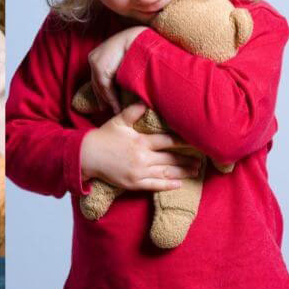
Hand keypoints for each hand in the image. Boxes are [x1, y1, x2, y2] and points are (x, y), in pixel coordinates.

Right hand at [80, 104, 200, 191]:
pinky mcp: (133, 184)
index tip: (195, 142)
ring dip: (182, 173)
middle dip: (187, 160)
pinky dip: (168, 185)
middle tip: (202, 161)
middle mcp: (142, 158)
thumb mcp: (118, 120)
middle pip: (170, 159)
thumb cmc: (104, 136)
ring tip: (195, 172)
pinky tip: (179, 184)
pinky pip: (154, 186)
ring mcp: (138, 172)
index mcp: (141, 141)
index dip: (183, 142)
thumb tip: (147, 102)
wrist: (87, 156)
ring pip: (165, 173)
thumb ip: (134, 111)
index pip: (167, 141)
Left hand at [87, 26, 146, 113]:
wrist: (138, 38)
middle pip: (96, 82)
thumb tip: (122, 81)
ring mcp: (95, 62)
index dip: (101, 90)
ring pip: (100, 87)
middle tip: (106, 108)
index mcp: (98, 53)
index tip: (104, 101)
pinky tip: (117, 106)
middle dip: (101, 97)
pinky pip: (105, 87)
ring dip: (108, 100)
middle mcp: (94, 57)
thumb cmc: (137, 46)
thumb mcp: (126, 58)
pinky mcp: (100, 68)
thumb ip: (120, 69)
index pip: (97, 76)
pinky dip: (112, 98)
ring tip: (115, 110)